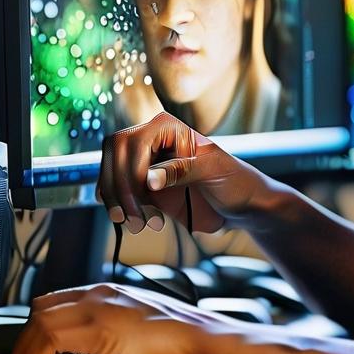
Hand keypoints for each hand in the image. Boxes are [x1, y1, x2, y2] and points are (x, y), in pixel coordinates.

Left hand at [7, 283, 243, 353]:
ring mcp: (100, 309)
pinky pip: (50, 340)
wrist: (206, 343)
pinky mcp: (100, 330)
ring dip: (24, 351)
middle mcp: (102, 294)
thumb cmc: (185, 341)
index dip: (39, 327)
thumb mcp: (143, 327)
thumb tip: (107, 343)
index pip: (59, 300)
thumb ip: (120, 327)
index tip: (32, 351)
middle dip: (26, 337)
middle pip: (43, 307)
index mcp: (113, 292)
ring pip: (41, 321)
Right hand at [97, 111, 267, 234]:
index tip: (144, 196)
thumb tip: (148, 179)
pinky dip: (118, 207)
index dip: (132, 171)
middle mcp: (152, 142)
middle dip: (120, 189)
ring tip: (140, 225)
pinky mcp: (144, 187)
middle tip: (136, 219)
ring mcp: (146, 165)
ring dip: (117, 202)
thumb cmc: (235, 180)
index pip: (133, 143)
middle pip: (115, 156)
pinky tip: (137, 221)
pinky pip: (116, 192)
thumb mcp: (214, 170)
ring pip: (111, 175)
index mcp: (167, 128)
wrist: (241, 205)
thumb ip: (181, 170)